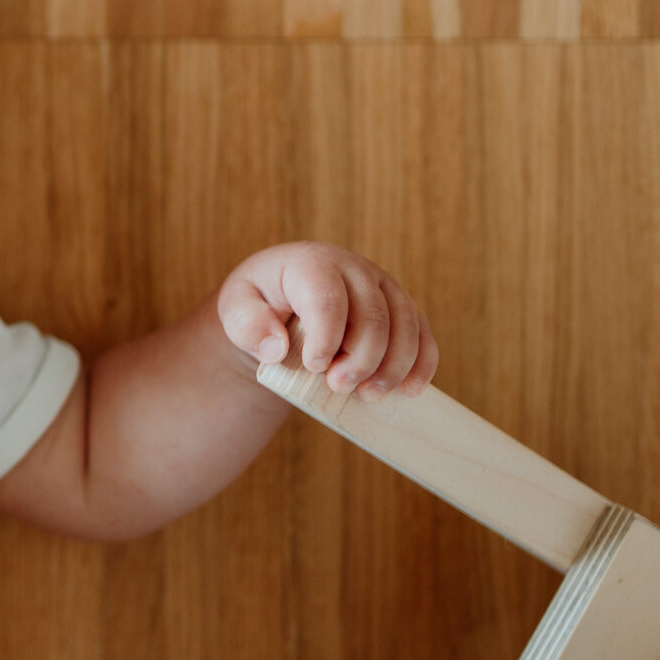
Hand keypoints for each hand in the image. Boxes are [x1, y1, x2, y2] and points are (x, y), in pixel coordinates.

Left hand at [215, 241, 437, 401]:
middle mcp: (353, 269)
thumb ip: (247, 325)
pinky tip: (409, 390)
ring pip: (404, 324)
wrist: (282, 299)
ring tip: (369, 396)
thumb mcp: (237, 308)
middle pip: (372, 314)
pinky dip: (422, 363)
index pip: (327, 298)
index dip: (326, 336)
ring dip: (393, 366)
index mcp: (312, 263)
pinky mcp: (399, 307)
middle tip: (339, 387)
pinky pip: (422, 332)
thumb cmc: (260, 303)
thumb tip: (275, 348)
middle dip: (361, 358)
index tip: (313, 366)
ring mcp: (382, 286)